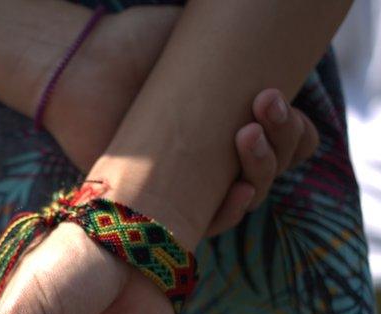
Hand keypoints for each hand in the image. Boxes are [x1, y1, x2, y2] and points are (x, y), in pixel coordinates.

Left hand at [41, 8, 317, 235]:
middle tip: (265, 102)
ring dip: (263, 168)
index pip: (289, 139)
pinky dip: (231, 210)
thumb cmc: (137, 45)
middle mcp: (221, 155)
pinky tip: (240, 191)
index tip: (282, 98)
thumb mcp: (196, 36)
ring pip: (252, 193)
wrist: (83, 68)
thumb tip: (280, 21)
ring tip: (247, 134)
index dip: (297, 129)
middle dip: (283, 138)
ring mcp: (195, 183)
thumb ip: (238, 42)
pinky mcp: (164, 206)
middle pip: (276, 165)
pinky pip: (210, 223)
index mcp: (236, 120)